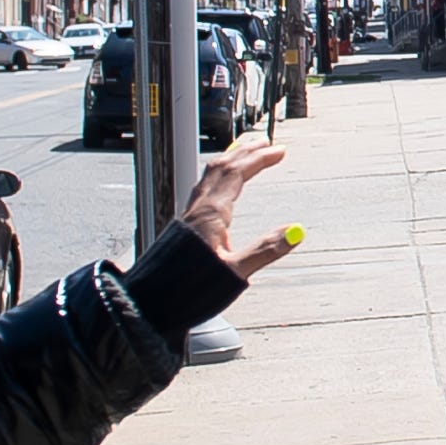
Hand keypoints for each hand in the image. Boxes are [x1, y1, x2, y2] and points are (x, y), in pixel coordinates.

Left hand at [179, 141, 299, 276]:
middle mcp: (198, 209)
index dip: (259, 159)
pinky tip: (219, 186)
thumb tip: (295, 233)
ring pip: (208, 175)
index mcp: (211, 214)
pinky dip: (217, 176)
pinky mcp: (184, 225)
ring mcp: (188, 216)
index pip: (237, 173)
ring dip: (229, 159)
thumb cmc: (186, 289)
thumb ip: (265, 251)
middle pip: (222, 167)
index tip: (279, 151)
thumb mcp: (234, 273)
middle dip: (245, 152)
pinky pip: (202, 188)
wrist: (150, 301)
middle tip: (265, 143)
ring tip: (243, 154)